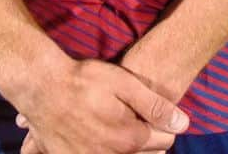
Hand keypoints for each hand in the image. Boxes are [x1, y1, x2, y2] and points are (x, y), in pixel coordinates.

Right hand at [12, 58, 187, 153]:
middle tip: (141, 119)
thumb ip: (155, 105)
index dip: (165, 124)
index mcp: (130, 138)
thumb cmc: (84, 80)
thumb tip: (184, 124)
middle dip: (151, 139)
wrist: (43, 88)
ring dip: (131, 149)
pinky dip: (108, 151)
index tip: (155, 111)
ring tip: (124, 128)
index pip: (165, 140)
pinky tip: (102, 137)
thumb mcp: (124, 83)